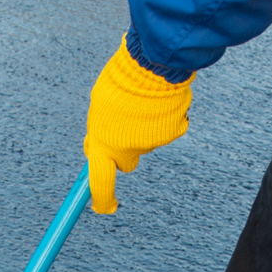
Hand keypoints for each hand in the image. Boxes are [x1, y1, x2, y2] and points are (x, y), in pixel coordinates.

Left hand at [83, 38, 191, 213]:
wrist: (151, 63)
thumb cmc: (119, 82)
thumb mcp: (99, 107)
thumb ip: (100, 131)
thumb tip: (97, 148)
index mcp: (105, 144)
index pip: (100, 182)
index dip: (103, 199)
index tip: (105, 207)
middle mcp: (129, 149)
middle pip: (126, 162)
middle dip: (124, 150)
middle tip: (123, 126)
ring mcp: (153, 142)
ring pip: (146, 142)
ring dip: (142, 127)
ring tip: (140, 101)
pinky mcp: (173, 131)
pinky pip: (166, 129)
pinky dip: (162, 119)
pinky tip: (158, 101)